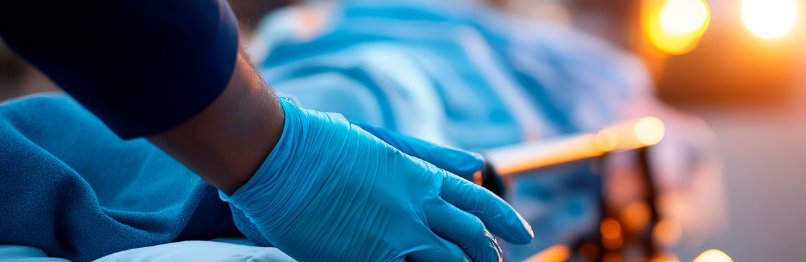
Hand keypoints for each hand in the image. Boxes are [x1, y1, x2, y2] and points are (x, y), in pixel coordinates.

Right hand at [222, 98, 532, 260]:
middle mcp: (419, 207)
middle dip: (487, 256)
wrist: (281, 157)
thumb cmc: (325, 143)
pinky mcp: (369, 259)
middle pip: (471, 239)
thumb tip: (474, 162)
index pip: (480, 202)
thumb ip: (432, 155)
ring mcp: (397, 237)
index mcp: (423, 176)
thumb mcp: (386, 142)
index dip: (506, 220)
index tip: (524, 236)